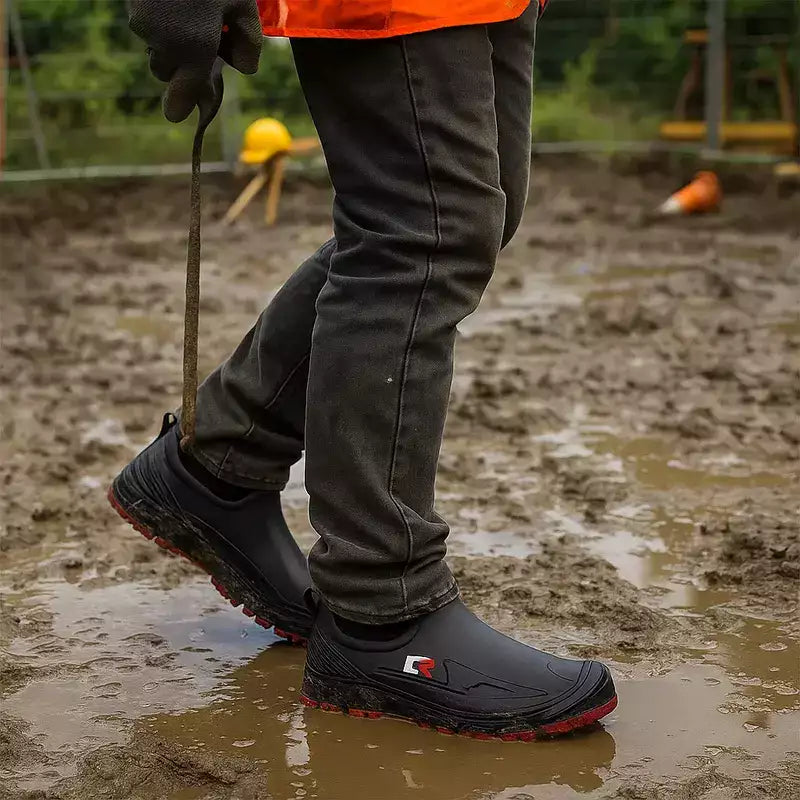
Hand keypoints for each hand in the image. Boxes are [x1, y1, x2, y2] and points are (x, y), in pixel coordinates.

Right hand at [130, 0, 261, 122]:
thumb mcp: (243, 3)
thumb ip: (248, 43)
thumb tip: (245, 69)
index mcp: (191, 49)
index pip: (180, 96)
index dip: (181, 106)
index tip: (178, 115)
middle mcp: (161, 41)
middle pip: (168, 70)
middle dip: (184, 62)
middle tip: (208, 39)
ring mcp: (140, 19)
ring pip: (156, 44)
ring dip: (172, 38)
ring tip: (194, 9)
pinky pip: (147, 20)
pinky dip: (162, 17)